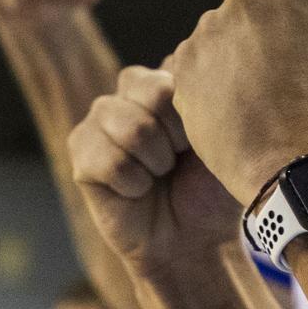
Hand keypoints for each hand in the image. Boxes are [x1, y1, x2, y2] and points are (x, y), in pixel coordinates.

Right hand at [69, 66, 240, 274]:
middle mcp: (133, 88)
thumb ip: (213, 98)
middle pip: (152, 91)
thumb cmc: (214, 187)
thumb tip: (185, 70)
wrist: (191, 239)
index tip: (203, 142)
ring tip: (160, 175)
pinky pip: (108, 160)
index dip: (196, 114)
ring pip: (130, 126)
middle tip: (179, 161)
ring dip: (156, 163)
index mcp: (171, 75)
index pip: (178, 69)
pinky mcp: (80, 152)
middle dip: (176, 137)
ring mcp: (102, 118)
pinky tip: (138, 190)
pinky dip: (133, 184)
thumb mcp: (227, 140)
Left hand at [169, 0, 307, 203]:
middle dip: (263, 28)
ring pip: (222, 33)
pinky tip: (235, 106)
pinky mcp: (185, 61)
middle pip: (253, 3)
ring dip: (235, 54)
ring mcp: (210, 26)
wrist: (293, 158)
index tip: (305, 44)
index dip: (302, 16)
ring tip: (256, 95)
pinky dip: (212, 81)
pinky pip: (199, 65)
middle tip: (279, 70)